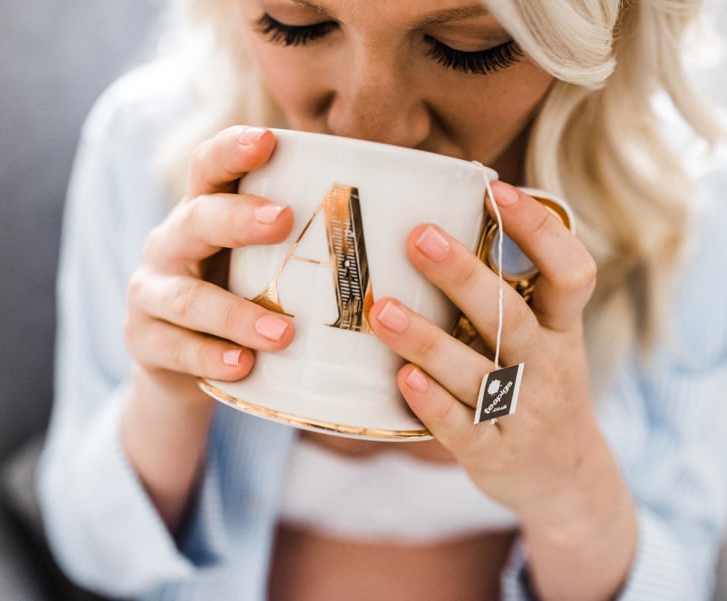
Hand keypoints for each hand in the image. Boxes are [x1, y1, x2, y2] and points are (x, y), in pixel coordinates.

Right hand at [124, 125, 295, 399]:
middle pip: (196, 220)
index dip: (232, 150)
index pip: (207, 167)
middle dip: (238, 218)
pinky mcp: (144, 340)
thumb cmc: (238, 297)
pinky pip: (176, 349)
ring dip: (236, 314)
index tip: (269, 139)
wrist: (177, 361)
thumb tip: (396, 217)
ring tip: (284, 333)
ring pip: (187, 297)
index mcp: (201, 212)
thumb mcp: (259, 263)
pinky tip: (243, 366)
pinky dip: (211, 358)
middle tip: (284, 220)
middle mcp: (169, 244)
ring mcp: (150, 293)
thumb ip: (300, 241)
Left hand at [369, 181, 635, 598]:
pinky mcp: (494, 452)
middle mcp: (547, 366)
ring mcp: (522, 412)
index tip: (498, 190)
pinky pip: (462, 428)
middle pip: (509, 317)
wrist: (566, 479)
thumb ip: (507, 296)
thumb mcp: (545, 341)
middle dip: (464, 276)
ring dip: (428, 340)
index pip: (571, 274)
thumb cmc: (536, 387)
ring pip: (476, 372)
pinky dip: (432, 403)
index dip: (540, 231)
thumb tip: (438, 222)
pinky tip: (401, 378)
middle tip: (417, 237)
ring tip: (382, 310)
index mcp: (561, 330)